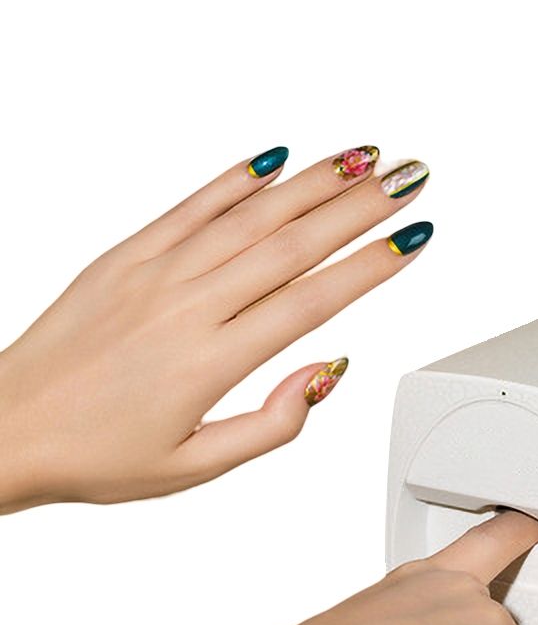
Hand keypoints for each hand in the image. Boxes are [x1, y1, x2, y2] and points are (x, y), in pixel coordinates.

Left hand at [0, 145, 430, 513]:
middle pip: (293, 244)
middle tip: (408, 178)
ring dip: (311, 184)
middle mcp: (188, 306)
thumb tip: (325, 370)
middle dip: (360, 208)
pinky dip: (233, 179)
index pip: (313, 300)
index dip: (370, 267)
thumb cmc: (97, 454)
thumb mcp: (196, 466)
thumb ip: (273, 423)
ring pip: (249, 216)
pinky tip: (272, 159)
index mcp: (212, 361)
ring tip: (361, 158)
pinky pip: (188, 206)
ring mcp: (155, 272)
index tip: (410, 238)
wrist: (4, 428)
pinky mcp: (124, 255)